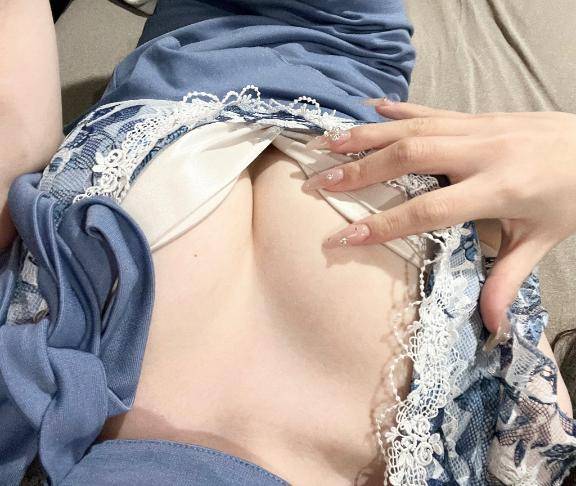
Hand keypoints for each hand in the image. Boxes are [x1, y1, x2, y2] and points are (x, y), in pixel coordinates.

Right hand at [302, 100, 575, 336]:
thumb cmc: (573, 196)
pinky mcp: (478, 116)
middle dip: (360, 170)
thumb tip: (489, 328)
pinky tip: (370, 109)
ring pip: (413, 127)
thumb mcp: (543, 240)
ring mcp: (479, 128)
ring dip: (367, 135)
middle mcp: (483, 151)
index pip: (429, 209)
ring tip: (328, 143)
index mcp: (500, 187)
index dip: (385, 224)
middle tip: (319, 181)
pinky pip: (431, 109)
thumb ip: (509, 280)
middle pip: (409, 156)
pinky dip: (398, 110)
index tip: (345, 236)